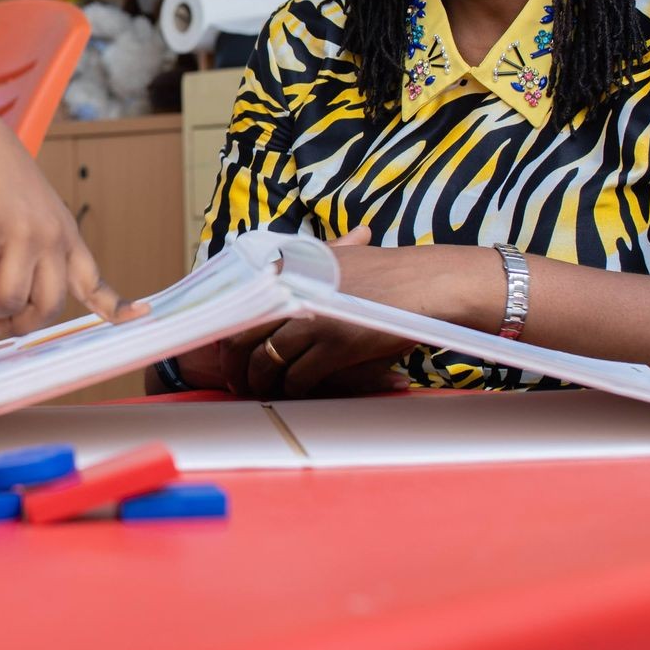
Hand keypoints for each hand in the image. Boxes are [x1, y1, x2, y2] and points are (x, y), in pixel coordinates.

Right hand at [0, 102, 141, 336]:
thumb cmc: (1, 183)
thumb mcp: (39, 216)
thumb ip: (42, 256)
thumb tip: (24, 308)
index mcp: (66, 238)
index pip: (95, 281)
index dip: (117, 306)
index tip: (140, 316)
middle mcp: (49, 236)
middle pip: (49, 306)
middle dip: (22, 326)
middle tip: (0, 327)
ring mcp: (19, 229)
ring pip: (11, 299)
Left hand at [216, 228, 415, 399]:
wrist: (424, 282)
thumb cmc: (384, 272)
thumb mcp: (337, 257)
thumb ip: (304, 266)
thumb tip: (275, 275)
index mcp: (290, 268)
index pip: (239, 303)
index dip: (226, 332)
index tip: (225, 349)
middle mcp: (294, 291)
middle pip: (243, 335)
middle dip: (234, 365)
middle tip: (235, 381)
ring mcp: (313, 319)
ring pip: (267, 361)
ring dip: (260, 381)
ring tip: (260, 390)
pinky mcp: (334, 345)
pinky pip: (298, 377)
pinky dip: (291, 389)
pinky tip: (294, 391)